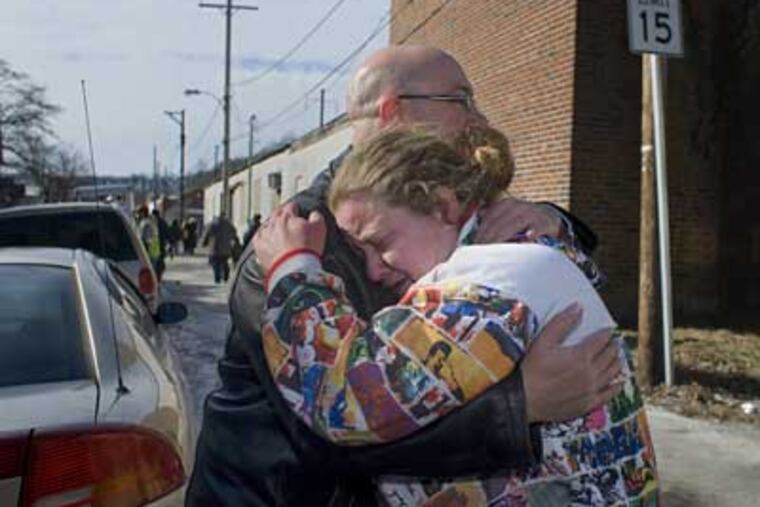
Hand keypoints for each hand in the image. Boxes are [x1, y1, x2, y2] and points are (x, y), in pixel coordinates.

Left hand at [253, 202, 326, 270]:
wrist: (294, 269)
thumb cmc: (306, 250)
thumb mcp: (319, 228)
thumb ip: (316, 217)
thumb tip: (314, 214)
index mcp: (287, 217)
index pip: (291, 207)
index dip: (296, 208)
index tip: (298, 210)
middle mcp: (273, 224)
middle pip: (277, 214)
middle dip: (283, 215)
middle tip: (288, 219)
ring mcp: (265, 236)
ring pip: (266, 226)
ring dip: (273, 227)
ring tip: (279, 231)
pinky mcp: (260, 248)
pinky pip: (258, 238)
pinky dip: (263, 238)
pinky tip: (267, 240)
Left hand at [475, 197, 561, 243]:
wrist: (548, 216)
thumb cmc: (522, 220)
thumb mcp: (506, 215)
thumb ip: (491, 218)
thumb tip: (475, 221)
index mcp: (506, 204)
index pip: (489, 218)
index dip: (481, 232)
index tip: (475, 245)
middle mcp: (517, 206)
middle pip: (499, 222)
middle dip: (489, 238)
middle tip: (482, 252)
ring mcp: (531, 213)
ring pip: (515, 224)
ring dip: (504, 237)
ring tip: (495, 250)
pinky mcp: (543, 222)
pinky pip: (536, 227)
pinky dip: (532, 232)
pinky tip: (527, 238)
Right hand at [521, 304, 623, 422]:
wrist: (525, 398)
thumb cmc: (533, 368)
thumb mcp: (544, 340)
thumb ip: (562, 323)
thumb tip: (578, 307)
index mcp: (581, 355)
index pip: (601, 340)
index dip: (606, 333)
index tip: (608, 330)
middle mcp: (591, 372)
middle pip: (609, 356)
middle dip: (613, 346)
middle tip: (614, 342)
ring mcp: (591, 389)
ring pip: (612, 373)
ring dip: (617, 363)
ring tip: (618, 357)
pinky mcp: (588, 403)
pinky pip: (609, 394)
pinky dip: (616, 386)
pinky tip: (619, 382)